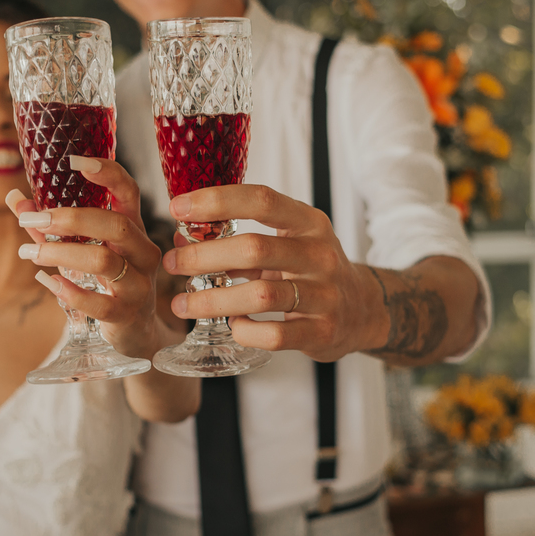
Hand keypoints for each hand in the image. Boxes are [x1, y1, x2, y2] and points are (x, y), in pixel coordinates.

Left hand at [6, 156, 162, 357]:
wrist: (135, 332)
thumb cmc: (106, 282)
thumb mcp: (82, 249)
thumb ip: (50, 226)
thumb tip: (15, 198)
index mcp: (133, 228)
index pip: (129, 192)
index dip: (108, 173)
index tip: (76, 160)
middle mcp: (143, 252)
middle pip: (115, 226)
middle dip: (70, 219)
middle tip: (31, 219)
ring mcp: (139, 285)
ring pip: (103, 262)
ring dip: (60, 254)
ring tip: (30, 253)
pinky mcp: (128, 315)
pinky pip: (100, 304)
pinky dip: (70, 292)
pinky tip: (49, 283)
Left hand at [161, 184, 374, 362]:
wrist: (362, 310)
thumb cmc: (310, 270)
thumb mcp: (289, 241)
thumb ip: (243, 238)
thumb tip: (182, 236)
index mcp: (308, 223)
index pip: (261, 200)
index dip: (217, 201)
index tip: (178, 208)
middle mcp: (319, 254)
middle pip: (253, 249)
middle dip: (203, 256)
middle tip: (172, 263)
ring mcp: (325, 294)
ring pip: (259, 295)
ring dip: (213, 300)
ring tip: (182, 304)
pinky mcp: (323, 331)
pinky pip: (274, 335)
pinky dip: (245, 332)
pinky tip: (232, 327)